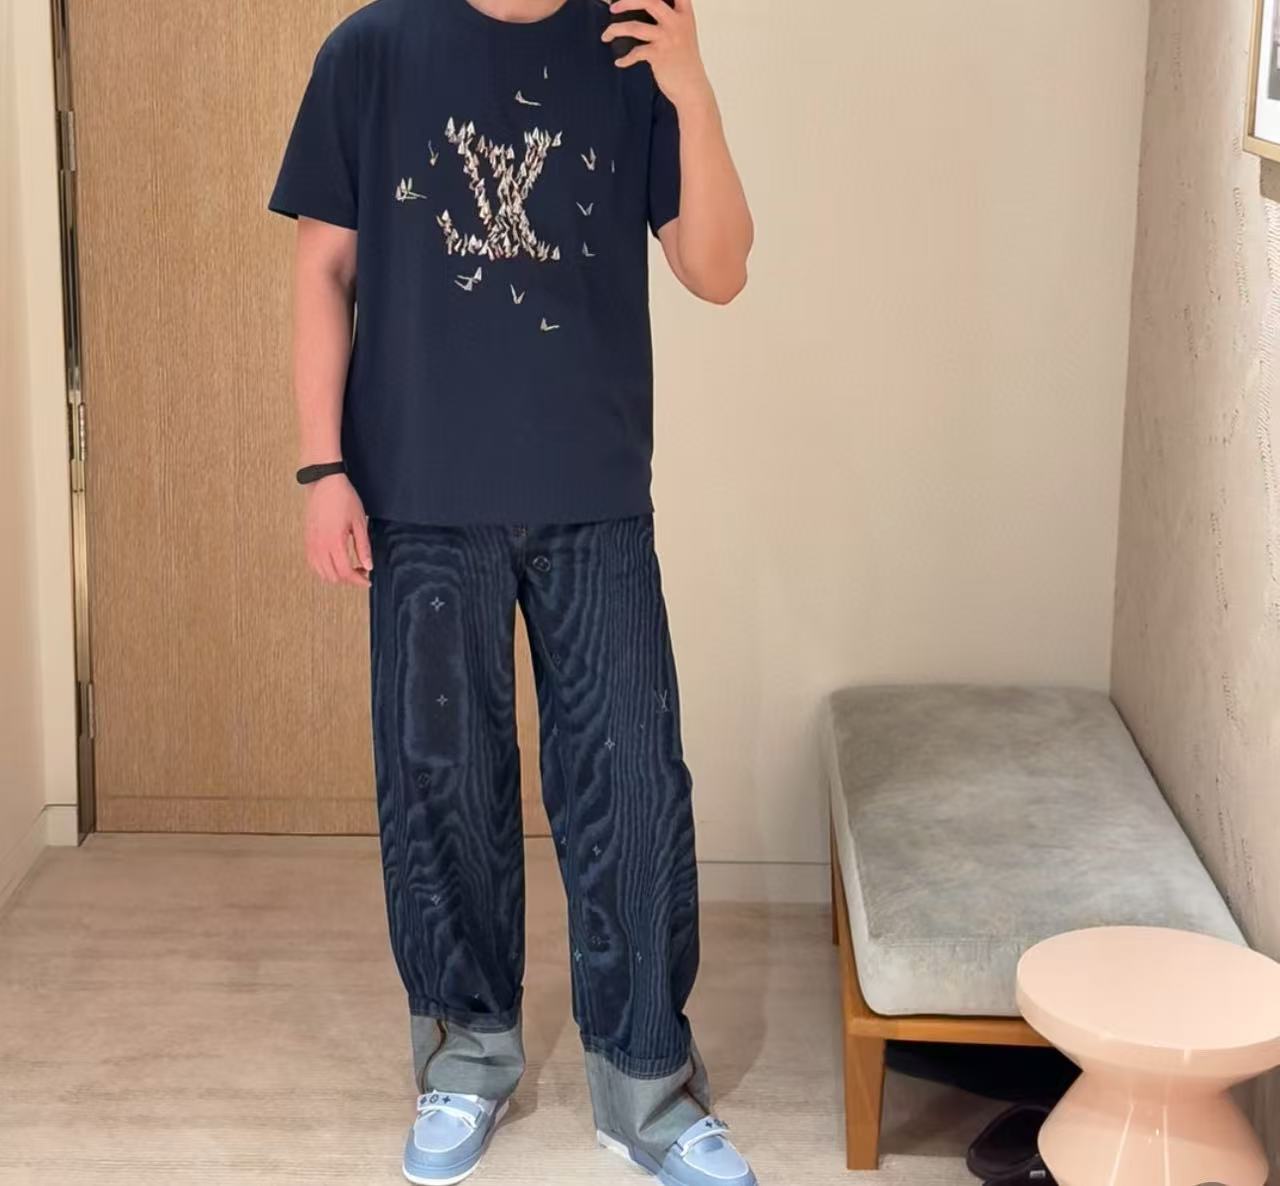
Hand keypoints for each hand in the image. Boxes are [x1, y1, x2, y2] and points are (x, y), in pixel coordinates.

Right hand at [303, 473, 371, 587]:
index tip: (368, 580)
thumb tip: (368, 566)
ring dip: (336, 575)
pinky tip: (335, 562)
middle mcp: (319, 545)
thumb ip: (363, 547)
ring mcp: (311, 543)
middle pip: (333, 576)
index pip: (345, 572)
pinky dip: (324, 569)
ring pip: (321, 572)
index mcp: (334, 542)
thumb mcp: (359, 523)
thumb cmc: (343, 498)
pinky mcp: (307, 539)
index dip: (358, 581)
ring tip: (350, 567)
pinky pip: (313, 563)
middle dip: (349, 579)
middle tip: (362, 571)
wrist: (325, 483)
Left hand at [602, 0, 710, 109]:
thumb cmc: (685, 61)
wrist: (692, 87)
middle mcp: (676, 23)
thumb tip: (643, 8)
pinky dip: (625, 59)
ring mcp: (667, 39)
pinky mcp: (659, 56)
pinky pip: (635, 53)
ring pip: (636, 27)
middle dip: (627, 1)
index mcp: (684, 14)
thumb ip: (670, 17)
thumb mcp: (684, 32)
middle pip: (650, 0)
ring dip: (616, 30)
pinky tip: (619, 62)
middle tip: (613, 9)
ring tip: (606, 35)